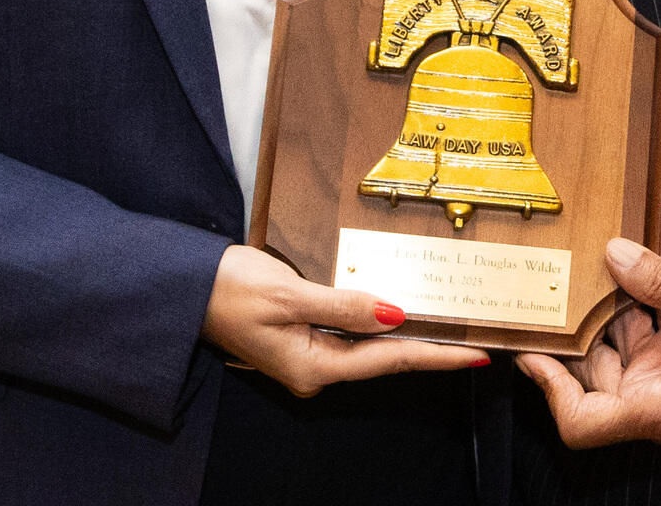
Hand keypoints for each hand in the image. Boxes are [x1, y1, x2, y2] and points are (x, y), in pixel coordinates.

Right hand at [202, 245, 490, 396]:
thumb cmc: (227, 289)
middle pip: (384, 358)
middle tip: (475, 338)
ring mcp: (305, 356)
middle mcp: (313, 370)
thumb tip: (394, 316)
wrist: (182, 289)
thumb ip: (344, 306)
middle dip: (429, 348)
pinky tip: (397, 312)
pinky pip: (348, 335)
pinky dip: (377, 324)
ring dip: (406, 335)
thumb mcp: (288, 294)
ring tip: (448, 325)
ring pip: (368, 347)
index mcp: (313, 366)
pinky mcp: (299, 339)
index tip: (478, 355)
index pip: (390, 360)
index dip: (437, 356)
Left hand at [516, 227, 660, 446]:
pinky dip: (657, 282)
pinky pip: (658, 315)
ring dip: (624, 285)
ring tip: (621, 238)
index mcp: (660, 406)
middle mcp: (659, 396)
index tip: (532, 348)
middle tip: (564, 273)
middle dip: (583, 316)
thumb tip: (614, 255)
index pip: (582, 420)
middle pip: (594, 366)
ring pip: (624, 332)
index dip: (549, 387)